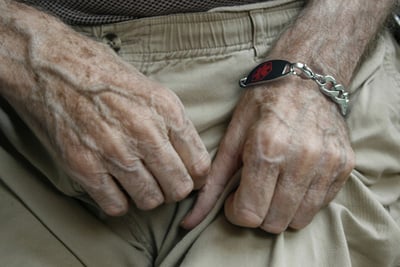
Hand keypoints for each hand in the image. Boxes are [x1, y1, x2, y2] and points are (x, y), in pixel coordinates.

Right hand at [1, 15, 210, 215]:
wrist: (51, 67)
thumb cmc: (103, 75)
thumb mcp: (151, 89)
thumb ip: (173, 124)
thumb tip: (189, 157)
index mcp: (166, 111)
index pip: (200, 166)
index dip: (196, 177)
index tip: (187, 176)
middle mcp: (144, 133)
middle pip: (178, 189)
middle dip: (173, 189)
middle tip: (162, 181)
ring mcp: (114, 152)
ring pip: (150, 201)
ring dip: (146, 196)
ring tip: (137, 181)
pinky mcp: (85, 167)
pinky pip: (116, 206)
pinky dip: (118, 201)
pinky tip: (114, 185)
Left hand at [182, 77, 354, 232]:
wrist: (306, 78)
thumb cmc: (262, 104)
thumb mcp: (232, 137)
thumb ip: (211, 182)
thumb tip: (188, 221)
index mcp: (267, 148)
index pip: (250, 214)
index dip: (236, 212)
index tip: (235, 199)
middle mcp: (302, 158)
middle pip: (274, 223)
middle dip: (258, 213)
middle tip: (254, 191)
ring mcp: (327, 163)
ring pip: (298, 221)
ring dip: (281, 211)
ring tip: (274, 186)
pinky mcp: (345, 165)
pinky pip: (321, 205)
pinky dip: (303, 201)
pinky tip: (294, 179)